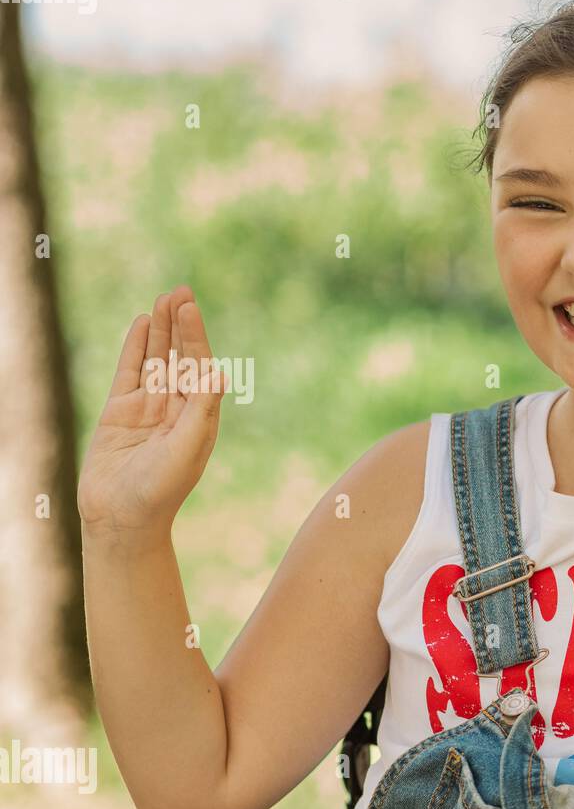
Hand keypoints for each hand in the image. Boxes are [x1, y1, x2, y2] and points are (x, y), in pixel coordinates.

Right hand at [78, 286, 228, 537]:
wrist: (122, 517)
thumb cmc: (161, 489)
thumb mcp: (187, 448)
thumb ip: (201, 411)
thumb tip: (219, 374)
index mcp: (200, 418)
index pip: (200, 367)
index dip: (196, 337)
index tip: (191, 308)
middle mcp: (176, 409)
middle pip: (180, 357)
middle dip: (181, 326)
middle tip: (181, 291)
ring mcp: (148, 408)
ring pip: (156, 360)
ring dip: (161, 330)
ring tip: (164, 298)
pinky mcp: (120, 411)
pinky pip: (130, 371)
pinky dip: (136, 348)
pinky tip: (142, 323)